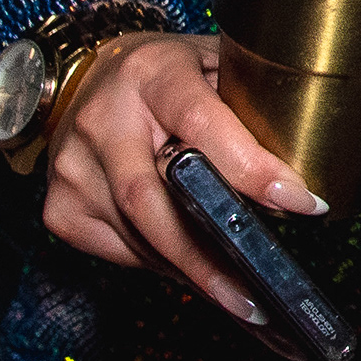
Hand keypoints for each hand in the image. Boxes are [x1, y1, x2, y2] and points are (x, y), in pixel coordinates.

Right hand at [38, 32, 327, 328]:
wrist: (85, 81)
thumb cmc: (163, 75)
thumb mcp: (211, 65)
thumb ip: (249, 103)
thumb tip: (298, 170)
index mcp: (151, 74)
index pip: (204, 124)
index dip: (252, 168)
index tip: (299, 202)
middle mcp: (103, 120)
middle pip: (154, 199)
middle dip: (211, 253)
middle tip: (260, 291)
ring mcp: (73, 168)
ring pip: (137, 235)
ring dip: (193, 271)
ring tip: (240, 295)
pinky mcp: (60, 208)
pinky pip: (120, 251)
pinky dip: (162, 265)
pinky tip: (195, 273)